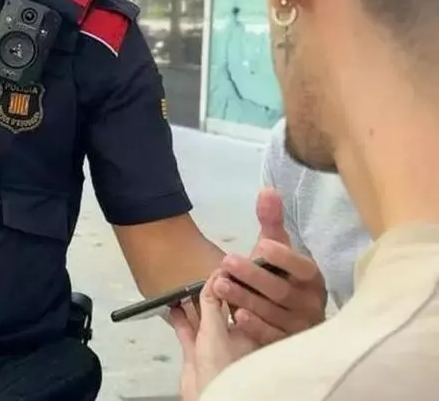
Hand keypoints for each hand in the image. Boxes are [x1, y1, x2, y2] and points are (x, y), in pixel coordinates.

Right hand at [171, 271, 259, 400]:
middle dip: (213, 293)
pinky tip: (173, 307)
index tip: (225, 268)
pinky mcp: (197, 354)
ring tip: (185, 286)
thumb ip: (212, 305)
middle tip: (204, 272)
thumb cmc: (222, 370)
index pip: (243, 302)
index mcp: (250, 333)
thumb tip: (215, 278)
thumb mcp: (216, 330)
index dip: (234, 284)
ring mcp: (215, 346)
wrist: (204, 394)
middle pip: (223, 309)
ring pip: (204, 319)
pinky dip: (180, 319)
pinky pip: (188, 331)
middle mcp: (235, 339)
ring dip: (193, 304)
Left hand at [215, 188, 325, 345]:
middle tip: (228, 262)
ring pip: (272, 313)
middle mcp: (310, 301)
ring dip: (245, 299)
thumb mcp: (275, 248)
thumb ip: (271, 222)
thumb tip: (267, 189)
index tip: (262, 245)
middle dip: (254, 276)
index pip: (302, 266)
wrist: (287, 314)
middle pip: (281, 290)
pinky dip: (255, 327)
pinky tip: (236, 317)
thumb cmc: (281, 276)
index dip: (284, 257)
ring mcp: (299, 324)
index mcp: (311, 277)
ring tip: (220, 285)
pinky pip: (271, 336)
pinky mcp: (286, 342)